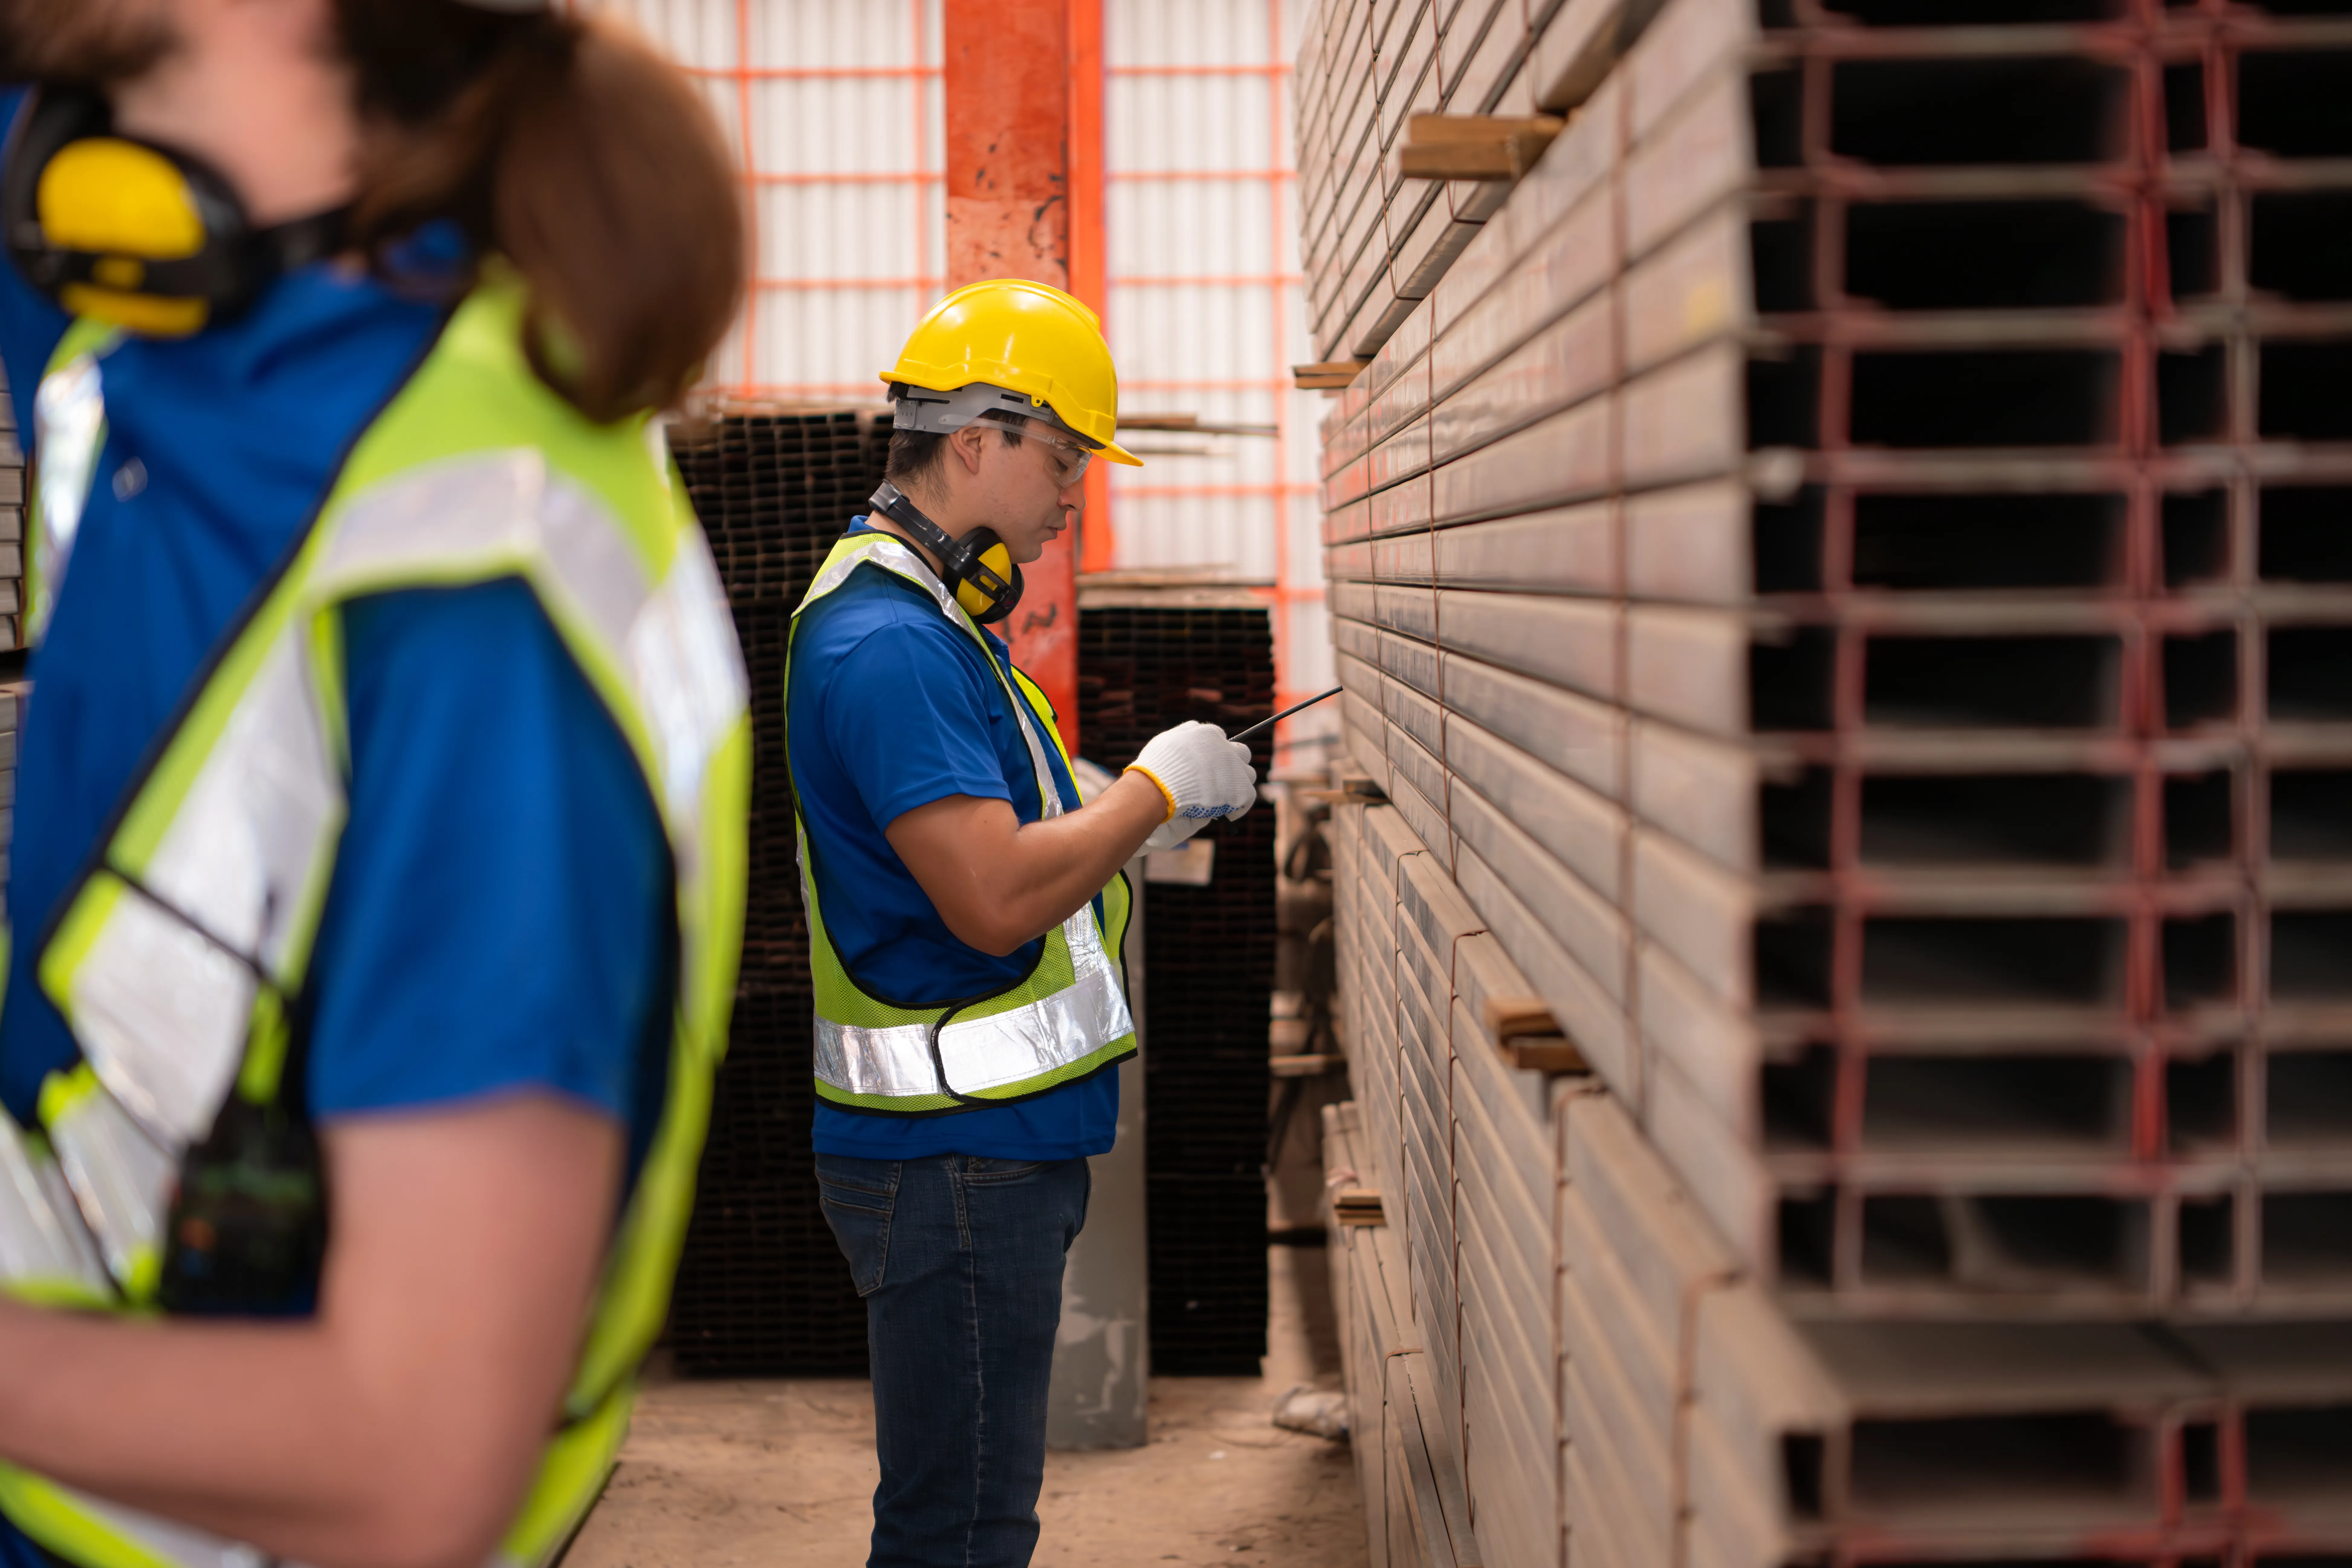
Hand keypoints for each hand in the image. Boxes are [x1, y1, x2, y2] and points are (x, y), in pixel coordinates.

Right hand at [1125, 720, 1255, 844]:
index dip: (1217, 754)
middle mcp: (1225, 748)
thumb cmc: (1156, 768)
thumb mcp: (1167, 740)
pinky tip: (1228, 813)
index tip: (1211, 766)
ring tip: (1225, 797)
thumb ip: (1185, 733)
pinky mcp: (1239, 789)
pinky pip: (1248, 797)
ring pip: (1248, 774)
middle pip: (1241, 753)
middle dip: (1234, 764)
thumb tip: (1196, 729)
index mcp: (1208, 735)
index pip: (1221, 740)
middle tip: (1222, 780)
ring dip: (1239, 784)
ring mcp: (1234, 768)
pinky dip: (1239, 806)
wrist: (1157, 788)